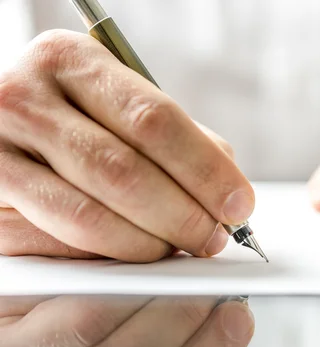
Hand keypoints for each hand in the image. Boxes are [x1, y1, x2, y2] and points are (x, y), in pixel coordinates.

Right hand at [0, 29, 253, 261]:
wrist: (8, 122)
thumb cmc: (77, 114)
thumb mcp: (120, 104)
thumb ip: (177, 140)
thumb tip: (228, 191)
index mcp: (70, 60)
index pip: (153, 121)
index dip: (205, 170)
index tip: (239, 205)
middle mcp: (24, 97)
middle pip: (125, 172)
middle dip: (184, 215)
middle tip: (214, 236)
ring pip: (90, 215)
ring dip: (150, 243)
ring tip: (181, 247)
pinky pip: (58, 241)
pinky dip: (110, 254)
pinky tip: (138, 252)